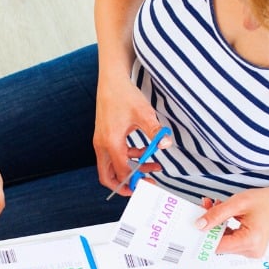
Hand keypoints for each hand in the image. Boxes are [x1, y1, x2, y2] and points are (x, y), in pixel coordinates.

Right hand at [93, 73, 169, 195]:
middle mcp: (102, 144)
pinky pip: (114, 155)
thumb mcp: (144, 114)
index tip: (149, 184)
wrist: (112, 81)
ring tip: (154, 165)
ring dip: (132, 168)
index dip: (135, 182)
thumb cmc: (125, 96)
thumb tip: (167, 144)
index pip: (121, 172)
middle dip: (125, 184)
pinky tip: (146, 150)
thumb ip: (155, 132)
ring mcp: (101, 141)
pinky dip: (129, 157)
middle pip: (107, 176)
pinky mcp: (104, 136)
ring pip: (112, 166)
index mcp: (111, 142)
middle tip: (143, 186)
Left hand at [196, 184, 268, 257]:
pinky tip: (222, 213)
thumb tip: (198, 226)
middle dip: (209, 225)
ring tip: (213, 205)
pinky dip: (223, 227)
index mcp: (250, 241)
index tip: (192, 224)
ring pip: (223, 241)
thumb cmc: (266, 201)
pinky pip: (230, 239)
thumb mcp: (238, 203)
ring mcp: (251, 251)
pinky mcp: (250, 247)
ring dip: (215, 224)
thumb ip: (216, 214)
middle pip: (220, 243)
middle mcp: (251, 250)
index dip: (203, 235)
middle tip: (204, 206)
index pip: (218, 245)